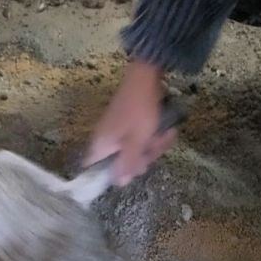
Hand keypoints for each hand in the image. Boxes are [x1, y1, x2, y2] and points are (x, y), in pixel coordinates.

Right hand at [86, 59, 177, 183]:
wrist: (146, 76)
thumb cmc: (140, 110)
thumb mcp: (136, 141)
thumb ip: (127, 164)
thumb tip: (118, 184)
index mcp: (101, 145)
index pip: (94, 170)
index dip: (110, 177)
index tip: (131, 173)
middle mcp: (105, 139)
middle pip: (122, 163)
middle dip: (144, 157)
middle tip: (155, 146)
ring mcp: (118, 130)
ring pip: (136, 150)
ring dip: (154, 145)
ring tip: (165, 134)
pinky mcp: (129, 123)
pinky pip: (141, 138)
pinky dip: (154, 135)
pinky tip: (166, 129)